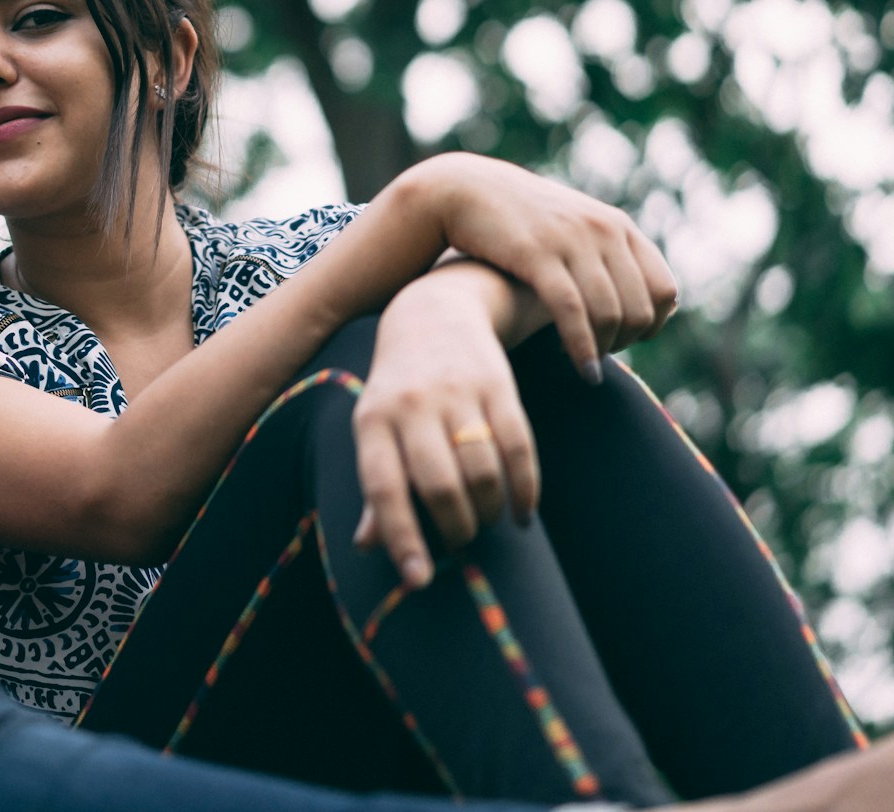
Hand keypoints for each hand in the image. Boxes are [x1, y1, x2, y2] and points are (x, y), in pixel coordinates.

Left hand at [350, 265, 536, 587]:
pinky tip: (522, 511)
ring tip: (488, 522)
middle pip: (440, 485)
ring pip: (482, 470)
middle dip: (456, 529)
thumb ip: (377, 487)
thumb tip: (367, 545)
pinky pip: (519, 446)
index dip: (402, 537)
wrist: (433, 312)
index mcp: (372, 421)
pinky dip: (525, 488)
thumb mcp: (376, 428)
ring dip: (489, 511)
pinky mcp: (498, 384)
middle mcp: (411, 405)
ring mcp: (457, 392)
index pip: (385, 488)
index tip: (418, 581)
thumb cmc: (397, 388)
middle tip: (462, 543)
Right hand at [415, 152, 676, 379]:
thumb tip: (634, 299)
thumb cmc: (518, 220)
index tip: (626, 341)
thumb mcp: (573, 227)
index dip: (653, 324)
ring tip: (589, 370)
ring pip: (610, 314)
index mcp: (617, 225)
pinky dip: (582, 348)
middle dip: (625, 343)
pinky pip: (573, 312)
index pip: (664, 289)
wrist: (463, 190)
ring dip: (604, 351)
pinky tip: (582, 370)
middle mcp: (603, 230)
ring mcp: (572, 240)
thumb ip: (604, 255)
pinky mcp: (538, 254)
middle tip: (601, 356)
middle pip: (641, 309)